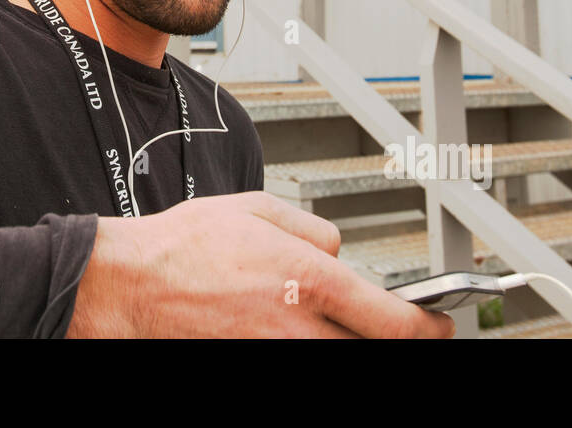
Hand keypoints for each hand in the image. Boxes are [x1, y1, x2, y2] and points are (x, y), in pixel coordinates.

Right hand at [66, 191, 455, 337]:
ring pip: (340, 357)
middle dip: (397, 340)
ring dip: (351, 340)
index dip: (429, 328)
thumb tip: (338, 251)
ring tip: (344, 322)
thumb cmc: (185, 246)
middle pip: (376, 351)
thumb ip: (313, 229)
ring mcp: (277, 355)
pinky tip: (303, 328)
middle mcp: (300, 329)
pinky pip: (302, 357)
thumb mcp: (258, 209)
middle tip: (404, 329)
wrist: (132, 286)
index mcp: (310, 280)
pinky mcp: (255, 364)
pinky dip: (313, 345)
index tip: (439, 324)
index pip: (396, 322)